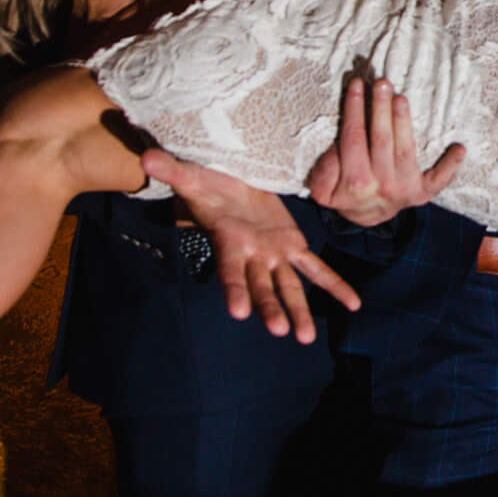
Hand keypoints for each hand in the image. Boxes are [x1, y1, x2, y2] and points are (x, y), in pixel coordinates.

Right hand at [141, 152, 362, 343]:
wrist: (231, 185)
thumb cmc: (209, 184)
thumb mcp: (193, 176)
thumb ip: (172, 171)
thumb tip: (144, 158)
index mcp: (229, 243)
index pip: (230, 271)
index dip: (235, 289)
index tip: (239, 312)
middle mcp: (252, 256)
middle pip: (261, 286)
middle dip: (270, 308)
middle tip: (282, 331)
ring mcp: (273, 254)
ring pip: (288, 286)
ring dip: (298, 310)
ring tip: (305, 338)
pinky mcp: (292, 246)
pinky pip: (315, 268)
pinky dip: (333, 284)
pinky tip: (353, 304)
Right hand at [307, 75, 464, 227]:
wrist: (367, 217)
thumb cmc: (346, 193)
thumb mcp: (323, 188)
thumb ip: (324, 170)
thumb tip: (336, 147)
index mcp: (356, 181)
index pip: (354, 137)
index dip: (354, 109)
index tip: (357, 85)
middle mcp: (382, 184)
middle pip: (381, 140)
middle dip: (381, 109)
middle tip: (382, 83)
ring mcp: (405, 188)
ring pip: (405, 150)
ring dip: (404, 123)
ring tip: (401, 98)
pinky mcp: (423, 192)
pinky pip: (439, 179)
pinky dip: (450, 165)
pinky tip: (459, 148)